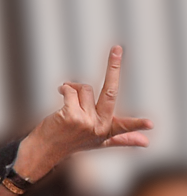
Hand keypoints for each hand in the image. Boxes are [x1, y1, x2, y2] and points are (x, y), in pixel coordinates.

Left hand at [16, 46, 152, 179]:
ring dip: (73, 88)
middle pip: (110, 93)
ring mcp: (85, 122)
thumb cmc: (72, 141)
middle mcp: (98, 127)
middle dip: (114, 68)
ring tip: (66, 97)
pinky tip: (60, 93)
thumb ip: (122, 139)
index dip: (137, 125)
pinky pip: (70, 91)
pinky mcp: (71, 116)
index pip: (125, 126)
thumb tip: (146, 142)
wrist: (45, 148)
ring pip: (84, 89)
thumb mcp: (98, 141)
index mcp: (107, 131)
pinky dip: (64, 88)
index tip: (150, 124)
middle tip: (116, 48)